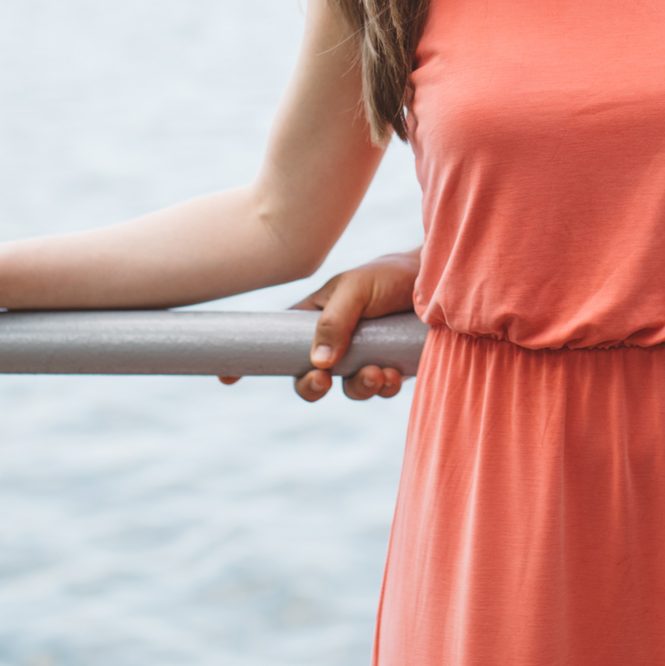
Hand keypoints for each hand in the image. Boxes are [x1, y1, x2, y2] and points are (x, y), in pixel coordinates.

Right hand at [218, 247, 419, 400]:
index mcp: (314, 318)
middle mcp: (334, 341)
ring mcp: (362, 355)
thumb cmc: (390, 276)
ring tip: (379, 371)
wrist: (439, 281)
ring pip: (347, 389)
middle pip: (308, 378)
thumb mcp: (355, 289)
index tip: (225, 379)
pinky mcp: (389, 366)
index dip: (251, 362)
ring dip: (359, 386)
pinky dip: (384, 386)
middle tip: (324, 380)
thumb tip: (316, 363)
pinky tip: (394, 373)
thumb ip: (334, 323)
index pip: (275, 343)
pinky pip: (378, 389)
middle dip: (312, 387)